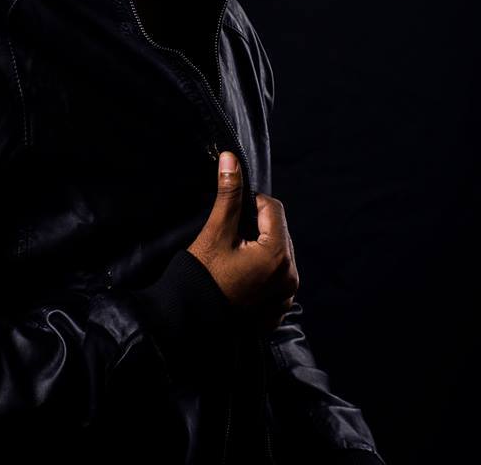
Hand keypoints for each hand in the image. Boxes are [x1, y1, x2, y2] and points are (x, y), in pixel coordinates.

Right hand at [187, 150, 298, 331]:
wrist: (191, 322)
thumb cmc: (202, 276)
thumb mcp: (216, 231)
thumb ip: (229, 194)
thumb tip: (230, 158)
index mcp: (277, 254)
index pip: (273, 208)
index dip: (251, 203)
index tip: (231, 215)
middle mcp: (289, 276)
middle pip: (278, 230)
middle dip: (257, 226)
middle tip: (230, 238)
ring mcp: (286, 295)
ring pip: (278, 252)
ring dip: (260, 247)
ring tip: (234, 257)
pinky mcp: (278, 308)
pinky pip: (277, 276)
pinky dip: (263, 270)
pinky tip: (241, 276)